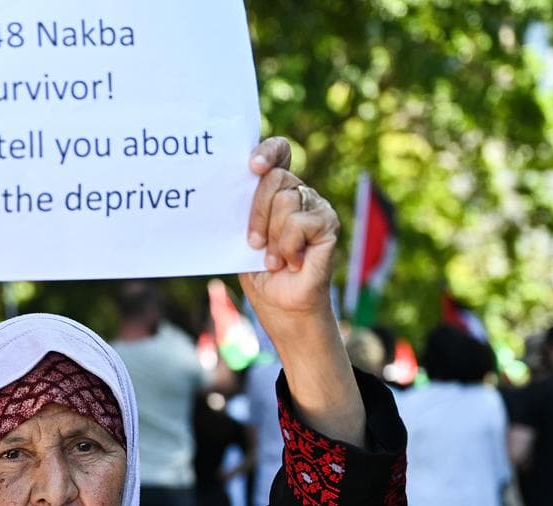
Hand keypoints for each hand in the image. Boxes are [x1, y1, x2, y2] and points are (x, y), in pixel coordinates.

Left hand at [237, 137, 340, 323]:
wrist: (281, 307)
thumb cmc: (260, 273)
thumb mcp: (242, 236)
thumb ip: (242, 208)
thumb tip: (224, 185)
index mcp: (277, 191)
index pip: (279, 153)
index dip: (269, 150)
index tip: (252, 165)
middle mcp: (299, 194)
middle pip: (275, 177)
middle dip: (257, 212)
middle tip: (254, 243)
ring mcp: (317, 207)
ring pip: (286, 200)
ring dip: (272, 236)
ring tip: (274, 259)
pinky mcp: (328, 224)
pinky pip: (300, 222)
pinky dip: (288, 246)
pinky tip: (291, 262)